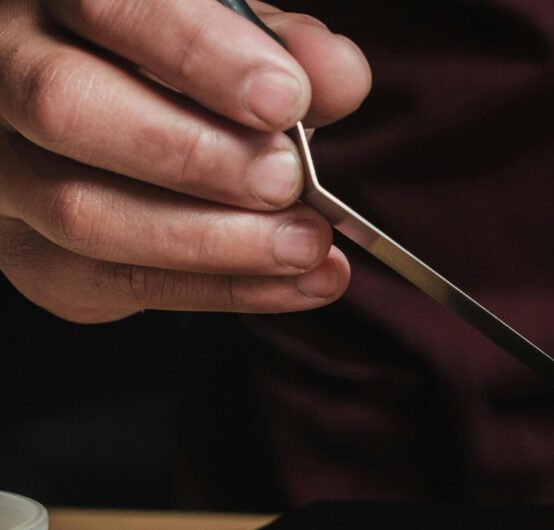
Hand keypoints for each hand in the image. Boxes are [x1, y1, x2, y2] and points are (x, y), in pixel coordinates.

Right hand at [0, 0, 370, 321]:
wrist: (136, 131)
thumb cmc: (190, 76)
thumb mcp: (240, 42)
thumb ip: (289, 50)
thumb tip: (335, 78)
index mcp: (63, 2)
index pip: (111, 8)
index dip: (199, 56)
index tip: (285, 99)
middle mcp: (11, 77)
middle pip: (67, 107)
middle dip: (195, 154)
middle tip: (287, 181)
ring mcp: (8, 173)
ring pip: (83, 214)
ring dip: (214, 242)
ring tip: (306, 245)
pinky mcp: (31, 253)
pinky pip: (114, 285)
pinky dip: (220, 291)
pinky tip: (294, 284)